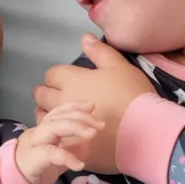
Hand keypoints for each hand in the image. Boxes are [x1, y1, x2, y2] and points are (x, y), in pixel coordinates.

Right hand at [15, 101, 103, 183]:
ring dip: (75, 128)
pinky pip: (51, 153)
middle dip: (80, 117)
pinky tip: (79, 164)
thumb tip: (88, 144)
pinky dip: (67, 157)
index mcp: (43, 128)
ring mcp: (35, 144)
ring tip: (92, 134)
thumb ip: (72, 148)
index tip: (92, 106)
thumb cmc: (38, 167)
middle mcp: (38, 132)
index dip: (75, 106)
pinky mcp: (34, 159)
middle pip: (58, 117)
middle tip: (100, 125)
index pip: (59, 112)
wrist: (15, 182)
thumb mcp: (59, 156)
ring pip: (53, 128)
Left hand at [33, 36, 154, 175]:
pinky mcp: (71, 145)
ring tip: (52, 115)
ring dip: (45, 114)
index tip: (60, 80)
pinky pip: (54, 140)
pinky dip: (55, 135)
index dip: (55, 76)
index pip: (52, 74)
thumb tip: (85, 38)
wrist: (143, 132)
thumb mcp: (120, 67)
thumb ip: (100, 52)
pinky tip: (60, 135)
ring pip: (42, 118)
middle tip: (48, 95)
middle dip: (43, 93)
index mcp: (74, 80)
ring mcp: (65, 125)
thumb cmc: (133, 96)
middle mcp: (64, 101)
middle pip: (41, 95)